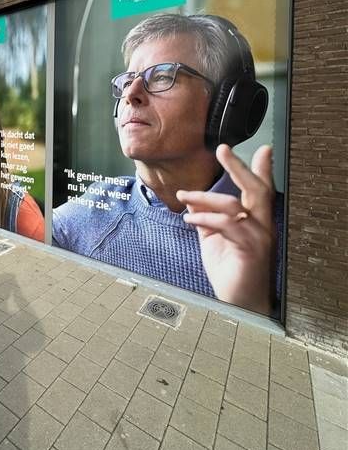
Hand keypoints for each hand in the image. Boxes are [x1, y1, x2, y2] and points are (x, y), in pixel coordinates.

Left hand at [176, 144, 275, 314]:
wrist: (238, 301)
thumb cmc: (230, 268)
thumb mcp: (214, 237)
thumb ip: (207, 216)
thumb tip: (192, 197)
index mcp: (256, 219)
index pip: (261, 189)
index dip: (263, 168)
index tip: (263, 148)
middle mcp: (263, 225)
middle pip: (257, 189)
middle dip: (239, 167)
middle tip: (224, 149)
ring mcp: (259, 237)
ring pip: (235, 205)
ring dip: (206, 198)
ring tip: (185, 197)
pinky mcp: (250, 250)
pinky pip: (227, 226)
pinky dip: (206, 218)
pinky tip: (190, 218)